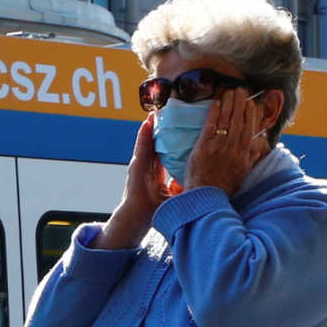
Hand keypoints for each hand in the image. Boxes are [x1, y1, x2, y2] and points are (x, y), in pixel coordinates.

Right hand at [95, 116, 175, 248]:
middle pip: (158, 140)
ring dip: (152, 125)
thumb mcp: (172, 193)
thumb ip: (179, 184)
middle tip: (171, 108)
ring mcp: (140, 163)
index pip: (168, 148)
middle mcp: (148, 164)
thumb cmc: (153, 208)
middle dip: (164, 125)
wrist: (137, 217)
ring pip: (148, 139)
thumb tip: (192, 179)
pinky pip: (141, 146)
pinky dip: (143, 134)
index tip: (183, 123)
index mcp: (158, 169)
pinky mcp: (134, 165)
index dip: (175, 136)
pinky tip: (147, 123)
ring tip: (159, 109)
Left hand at [184, 88, 273, 192]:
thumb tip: (262, 140)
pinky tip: (216, 103)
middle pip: (239, 121)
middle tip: (241, 89)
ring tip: (230, 91)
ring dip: (228, 104)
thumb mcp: (245, 171)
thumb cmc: (225, 186)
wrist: (205, 197)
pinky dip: (214, 113)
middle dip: (240, 103)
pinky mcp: (203, 147)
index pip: (250, 128)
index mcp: (244, 154)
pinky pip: (210, 126)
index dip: (251, 113)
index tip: (251, 102)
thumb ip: (254, 155)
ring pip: (226, 121)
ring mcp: (218, 147)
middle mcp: (233, 148)